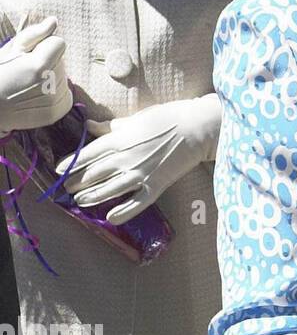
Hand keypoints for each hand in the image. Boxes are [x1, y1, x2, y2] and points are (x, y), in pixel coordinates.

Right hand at [0, 17, 72, 133]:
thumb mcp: (10, 50)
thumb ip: (34, 35)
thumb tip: (54, 21)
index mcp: (39, 66)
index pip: (59, 43)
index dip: (44, 46)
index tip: (30, 54)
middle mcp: (50, 84)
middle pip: (61, 61)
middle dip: (47, 62)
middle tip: (25, 72)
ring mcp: (54, 101)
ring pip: (63, 77)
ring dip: (50, 77)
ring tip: (28, 85)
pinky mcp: (57, 113)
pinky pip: (66, 94)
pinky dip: (55, 94)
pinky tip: (37, 95)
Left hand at [54, 93, 221, 223]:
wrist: (199, 128)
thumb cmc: (169, 117)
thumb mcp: (136, 117)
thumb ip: (111, 126)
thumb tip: (90, 126)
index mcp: (118, 139)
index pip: (86, 155)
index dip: (69, 164)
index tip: (59, 170)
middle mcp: (124, 158)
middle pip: (93, 174)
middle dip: (77, 182)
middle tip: (68, 188)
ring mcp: (140, 173)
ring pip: (108, 190)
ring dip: (92, 197)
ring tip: (81, 202)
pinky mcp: (157, 185)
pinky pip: (137, 203)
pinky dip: (123, 212)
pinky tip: (112, 218)